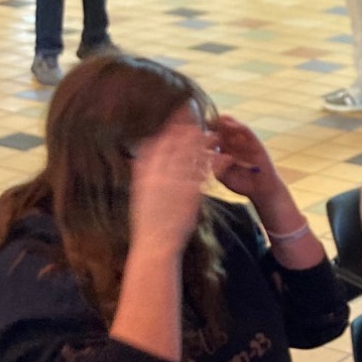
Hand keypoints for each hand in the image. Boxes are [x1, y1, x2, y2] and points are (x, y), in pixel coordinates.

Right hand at [129, 120, 215, 253]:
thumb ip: (140, 173)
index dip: (170, 129)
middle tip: (199, 121)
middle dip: (188, 131)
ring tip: (214, 136)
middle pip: (176, 146)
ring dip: (204, 145)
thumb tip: (137, 158)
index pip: (159, 143)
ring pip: (193, 158)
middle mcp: (159, 174)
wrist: (154, 243)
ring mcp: (175, 183)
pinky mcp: (191, 194)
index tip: (178, 118)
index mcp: (145, 172)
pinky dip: (215, 165)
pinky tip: (224, 158)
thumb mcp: (138, 193)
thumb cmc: (146, 221)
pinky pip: (206, 175)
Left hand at [209, 115, 283, 205]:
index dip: (202, 133)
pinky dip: (237, 126)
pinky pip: (245, 130)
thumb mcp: (222, 176)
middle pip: (219, 129)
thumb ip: (215, 166)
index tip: (191, 130)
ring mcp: (242, 141)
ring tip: (214, 118)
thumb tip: (202, 156)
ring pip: (231, 126)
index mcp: (222, 151)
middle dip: (210, 124)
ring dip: (222, 121)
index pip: (211, 138)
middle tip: (200, 118)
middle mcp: (231, 143)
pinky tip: (229, 125)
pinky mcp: (254, 141)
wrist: (261, 190)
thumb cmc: (241, 184)